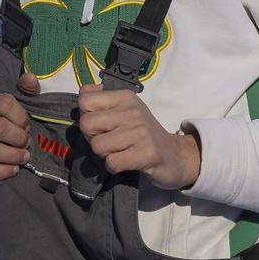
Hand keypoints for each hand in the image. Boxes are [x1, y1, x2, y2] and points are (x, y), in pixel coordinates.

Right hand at [0, 72, 39, 182]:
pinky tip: (12, 170)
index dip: (21, 117)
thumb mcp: (14, 110)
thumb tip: (30, 78)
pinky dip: (2, 172)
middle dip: (19, 139)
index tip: (27, 128)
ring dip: (13, 157)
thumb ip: (26, 91)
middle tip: (26, 146)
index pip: (5, 103)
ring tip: (23, 159)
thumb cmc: (2, 131)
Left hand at [76, 83, 201, 189]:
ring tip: (119, 152)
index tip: (100, 125)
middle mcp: (133, 111)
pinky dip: (114, 167)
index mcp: (125, 97)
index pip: (85, 100)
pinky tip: (125, 162)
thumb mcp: (125, 110)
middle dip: (91, 137)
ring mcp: (141, 132)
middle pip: (86, 124)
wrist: (175, 155)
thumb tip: (83, 92)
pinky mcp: (147, 153)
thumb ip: (102, 100)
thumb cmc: (143, 133)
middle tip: (108, 142)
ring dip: (104, 154)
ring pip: (97, 146)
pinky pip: (112, 162)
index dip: (86, 116)